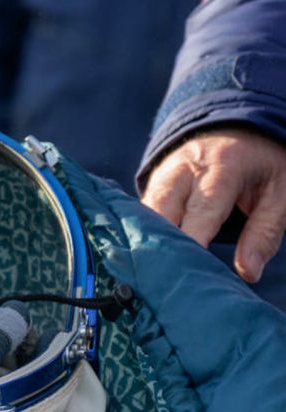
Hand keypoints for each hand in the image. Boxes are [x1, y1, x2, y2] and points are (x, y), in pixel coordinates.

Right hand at [141, 127, 285, 282]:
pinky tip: (142, 262)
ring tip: (146, 279)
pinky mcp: (151, 186)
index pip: (201, 212)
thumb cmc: (262, 163)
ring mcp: (162, 176)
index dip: (190, 244)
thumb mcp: (279, 191)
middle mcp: (183, 169)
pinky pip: (140, 216)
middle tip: (159, 284)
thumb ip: (264, 231)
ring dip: (144, 245)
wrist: (237, 127)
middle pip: (161, 214)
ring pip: (143, 216)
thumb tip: (248, 273)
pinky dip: (141, 238)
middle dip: (158, 249)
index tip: (184, 275)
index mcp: (221, 168)